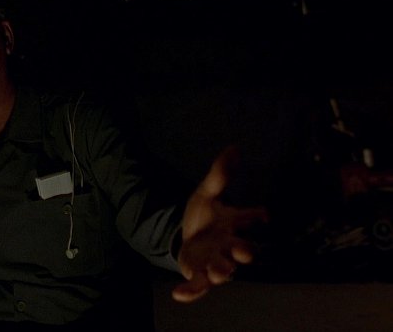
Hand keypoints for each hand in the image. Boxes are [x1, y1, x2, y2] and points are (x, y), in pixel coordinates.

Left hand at [173, 145, 267, 302]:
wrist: (187, 235)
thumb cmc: (204, 215)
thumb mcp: (207, 193)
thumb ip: (219, 174)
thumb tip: (233, 147)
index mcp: (232, 224)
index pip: (247, 219)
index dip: (255, 216)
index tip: (263, 215)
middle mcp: (228, 246)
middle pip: (241, 251)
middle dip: (244, 251)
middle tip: (245, 251)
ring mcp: (214, 262)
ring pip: (222, 270)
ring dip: (222, 272)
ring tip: (220, 271)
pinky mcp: (198, 273)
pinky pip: (198, 285)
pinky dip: (191, 292)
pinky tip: (178, 294)